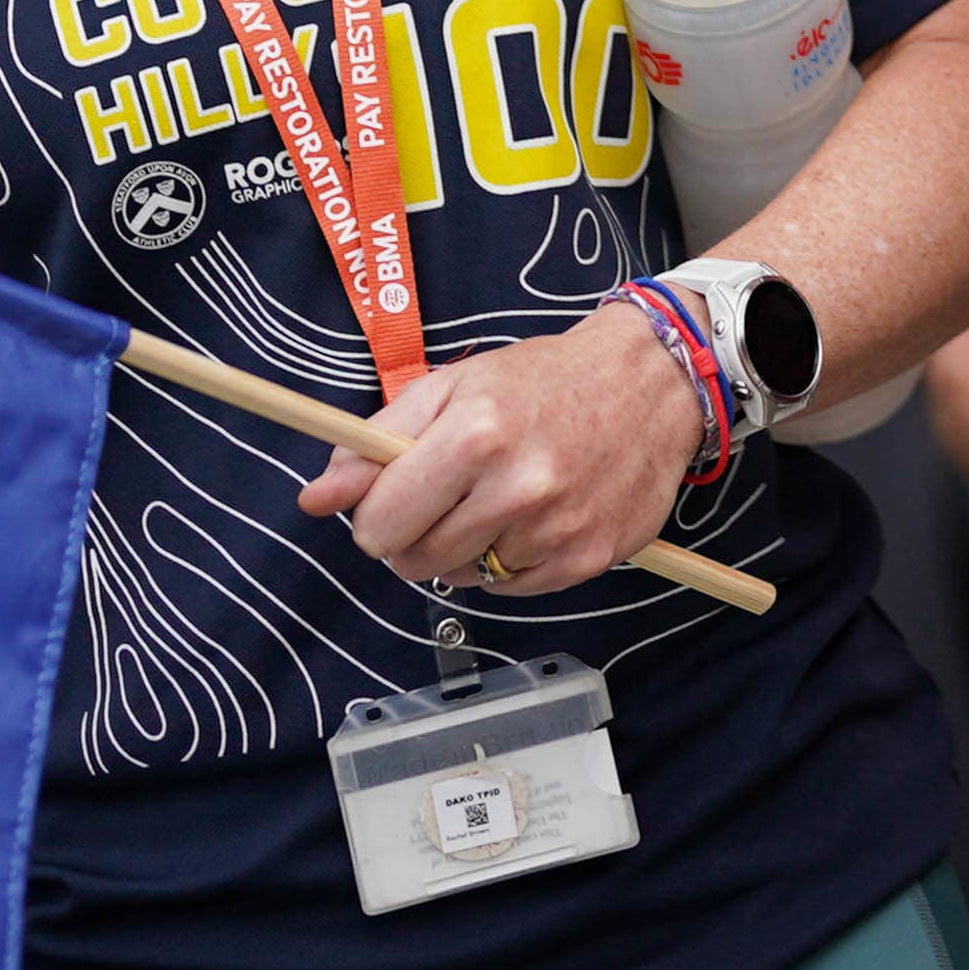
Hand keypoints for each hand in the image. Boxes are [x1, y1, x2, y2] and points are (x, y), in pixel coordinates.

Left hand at [301, 303, 709, 598]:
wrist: (652, 382)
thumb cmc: (545, 380)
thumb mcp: (453, 387)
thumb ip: (376, 442)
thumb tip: (316, 498)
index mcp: (474, 435)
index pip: (378, 525)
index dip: (375, 515)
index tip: (394, 498)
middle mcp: (517, 487)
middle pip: (415, 562)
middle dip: (417, 535)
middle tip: (450, 495)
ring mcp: (554, 529)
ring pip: (462, 578)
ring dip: (467, 548)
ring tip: (499, 499)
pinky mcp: (585, 559)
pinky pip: (512, 589)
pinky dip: (511, 561)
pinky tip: (534, 518)